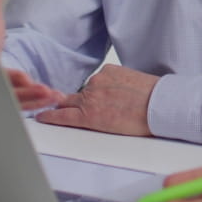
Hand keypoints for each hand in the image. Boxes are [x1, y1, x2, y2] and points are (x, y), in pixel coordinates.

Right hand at [35, 64, 156, 135]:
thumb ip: (93, 123)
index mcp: (88, 116)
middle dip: (66, 104)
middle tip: (70, 107)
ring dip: (94, 93)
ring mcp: (98, 81)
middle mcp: (89, 97)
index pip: (59, 116)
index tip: (41, 115)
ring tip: (114, 100)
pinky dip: (107, 82)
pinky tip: (120, 89)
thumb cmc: (141, 122)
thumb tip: (86, 118)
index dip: (48, 116)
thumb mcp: (111, 131)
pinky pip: (102, 77)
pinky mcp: (109, 70)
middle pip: (67, 100)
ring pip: (88, 88)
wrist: (161, 104)